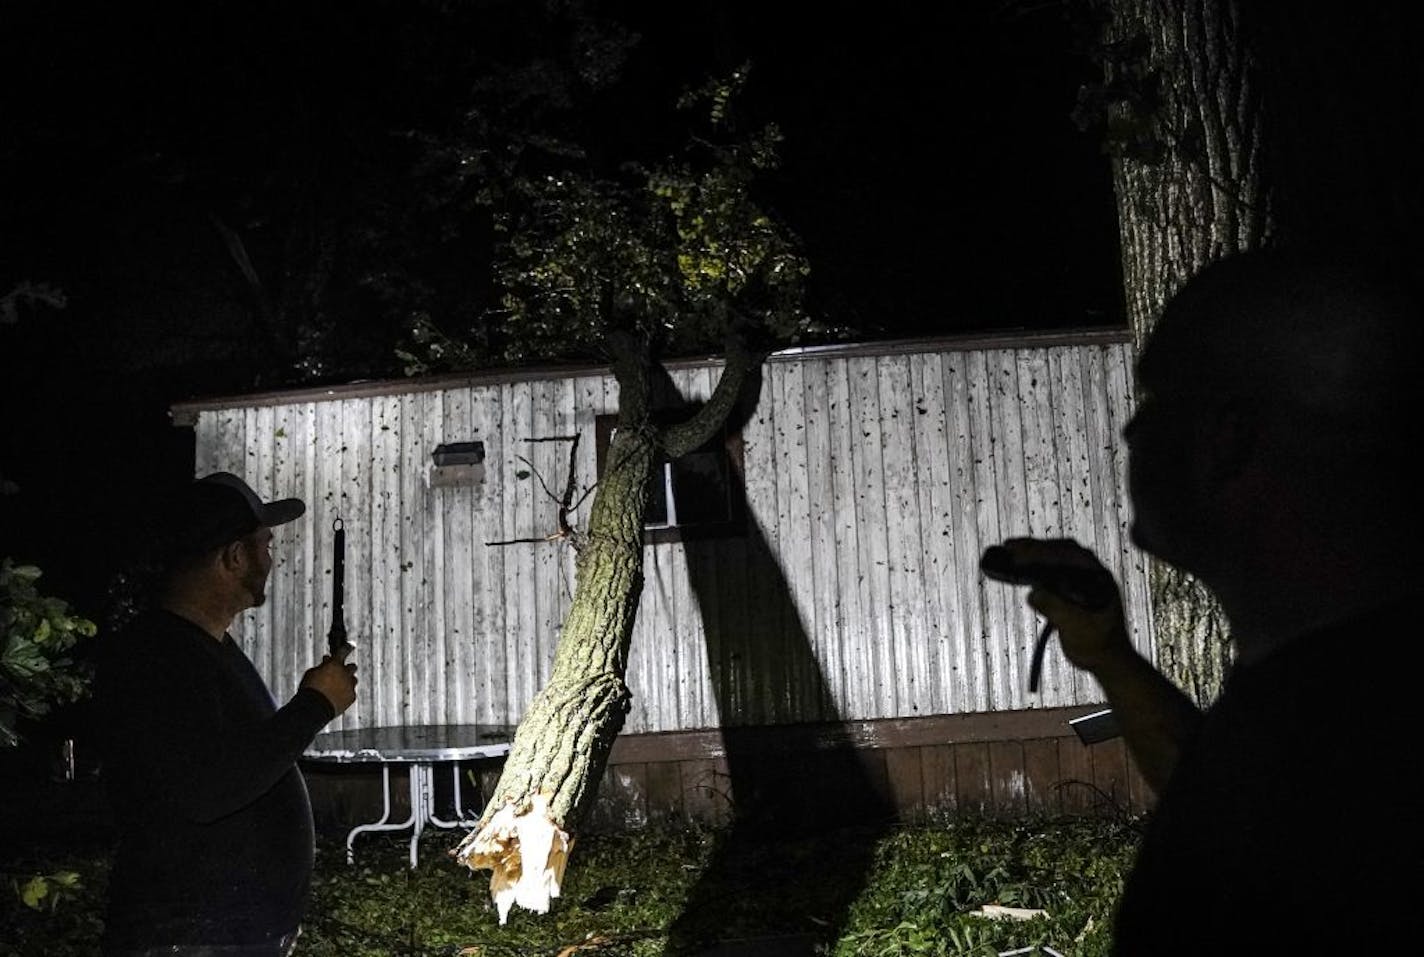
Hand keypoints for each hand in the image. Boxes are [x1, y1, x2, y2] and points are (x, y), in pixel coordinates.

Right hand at [300, 642, 356, 715]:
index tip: (352, 645)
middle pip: (352, 667)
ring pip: (353, 680)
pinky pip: (351, 692)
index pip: (344, 651)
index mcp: (334, 664)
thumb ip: (322, 665)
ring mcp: (350, 685)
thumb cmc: (309, 689)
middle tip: (340, 673)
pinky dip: (346, 694)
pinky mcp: (352, 697)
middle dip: (346, 669)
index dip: (348, 647)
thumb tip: (327, 660)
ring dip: (347, 681)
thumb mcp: (312, 673)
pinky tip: (337, 698)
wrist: (313, 709)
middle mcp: (345, 673)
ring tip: (337, 687)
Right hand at [985, 538, 1132, 674]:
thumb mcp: (1076, 627)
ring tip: (1009, 551)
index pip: (1068, 555)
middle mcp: (1091, 573)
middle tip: (1009, 547)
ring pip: (1055, 558)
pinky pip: (1051, 571)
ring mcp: (1081, 579)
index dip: (1042, 552)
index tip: (1019, 554)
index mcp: (1098, 577)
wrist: (1107, 660)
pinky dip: (1034, 567)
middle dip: (1034, 547)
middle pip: (1061, 551)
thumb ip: (1056, 609)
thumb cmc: (1099, 644)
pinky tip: (1020, 567)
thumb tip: (1033, 594)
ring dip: (1033, 554)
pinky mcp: (1070, 588)